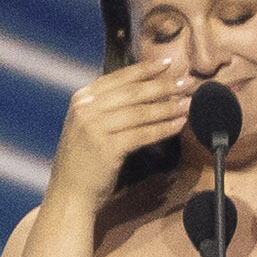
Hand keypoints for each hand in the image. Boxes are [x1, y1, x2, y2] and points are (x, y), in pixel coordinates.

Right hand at [44, 54, 199, 214]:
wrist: (69, 193)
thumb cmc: (83, 160)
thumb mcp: (87, 125)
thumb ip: (106, 106)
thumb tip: (143, 89)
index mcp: (82, 99)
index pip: (118, 77)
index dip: (145, 69)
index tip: (167, 63)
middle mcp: (86, 109)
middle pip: (132, 92)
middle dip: (163, 86)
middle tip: (186, 83)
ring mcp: (95, 127)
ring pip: (140, 112)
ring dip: (168, 107)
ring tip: (187, 104)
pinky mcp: (107, 147)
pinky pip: (143, 134)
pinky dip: (163, 128)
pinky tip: (179, 124)